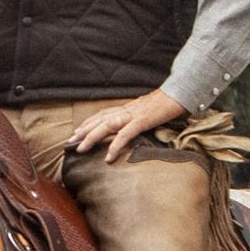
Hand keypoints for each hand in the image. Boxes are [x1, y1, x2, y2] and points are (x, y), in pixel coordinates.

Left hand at [62, 86, 188, 161]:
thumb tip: (133, 128)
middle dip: (83, 131)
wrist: (180, 94)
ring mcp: (133, 115)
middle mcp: (126, 110)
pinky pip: (125, 134)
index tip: (77, 132)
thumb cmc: (166, 105)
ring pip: (106, 126)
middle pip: (99, 120)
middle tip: (70, 142)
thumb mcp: (147, 112)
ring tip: (81, 149)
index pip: (103, 114)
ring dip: (92, 137)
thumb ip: (138, 118)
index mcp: (127, 108)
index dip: (88, 122)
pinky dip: (115, 145)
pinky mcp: (142, 121)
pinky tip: (108, 156)